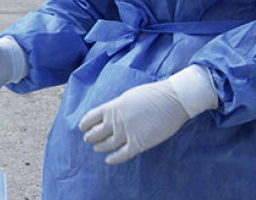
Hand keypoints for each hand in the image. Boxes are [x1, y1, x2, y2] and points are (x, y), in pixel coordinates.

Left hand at [78, 66, 216, 164]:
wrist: (173, 100)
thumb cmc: (152, 94)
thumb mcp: (128, 96)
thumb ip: (117, 106)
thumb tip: (110, 114)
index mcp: (113, 107)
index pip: (91, 117)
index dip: (85, 123)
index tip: (82, 127)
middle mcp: (116, 121)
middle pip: (97, 133)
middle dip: (90, 137)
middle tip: (88, 139)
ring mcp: (127, 133)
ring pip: (107, 144)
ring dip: (100, 147)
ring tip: (97, 148)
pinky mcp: (139, 143)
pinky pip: (122, 154)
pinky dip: (114, 158)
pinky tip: (109, 160)